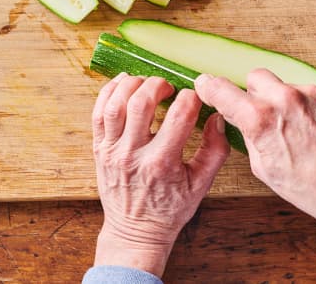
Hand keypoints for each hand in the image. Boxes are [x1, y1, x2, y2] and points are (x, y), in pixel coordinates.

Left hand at [91, 73, 229, 276]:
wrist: (135, 232)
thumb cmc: (169, 210)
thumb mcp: (201, 184)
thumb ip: (215, 150)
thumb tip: (217, 118)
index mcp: (162, 163)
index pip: (179, 116)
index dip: (190, 98)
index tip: (195, 96)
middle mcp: (134, 155)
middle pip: (141, 103)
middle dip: (158, 85)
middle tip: (168, 87)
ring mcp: (113, 151)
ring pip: (115, 104)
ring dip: (132, 85)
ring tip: (146, 83)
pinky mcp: (100, 149)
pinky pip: (98, 113)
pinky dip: (109, 92)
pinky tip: (123, 84)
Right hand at [195, 69, 315, 241]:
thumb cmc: (310, 188)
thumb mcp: (264, 167)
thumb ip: (248, 135)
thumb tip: (239, 120)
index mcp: (261, 119)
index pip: (223, 90)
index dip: (209, 87)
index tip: (205, 85)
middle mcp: (285, 99)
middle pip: (255, 77)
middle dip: (252, 93)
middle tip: (256, 115)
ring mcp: (310, 95)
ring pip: (282, 85)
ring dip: (279, 100)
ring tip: (290, 130)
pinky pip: (304, 94)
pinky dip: (301, 107)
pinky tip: (308, 131)